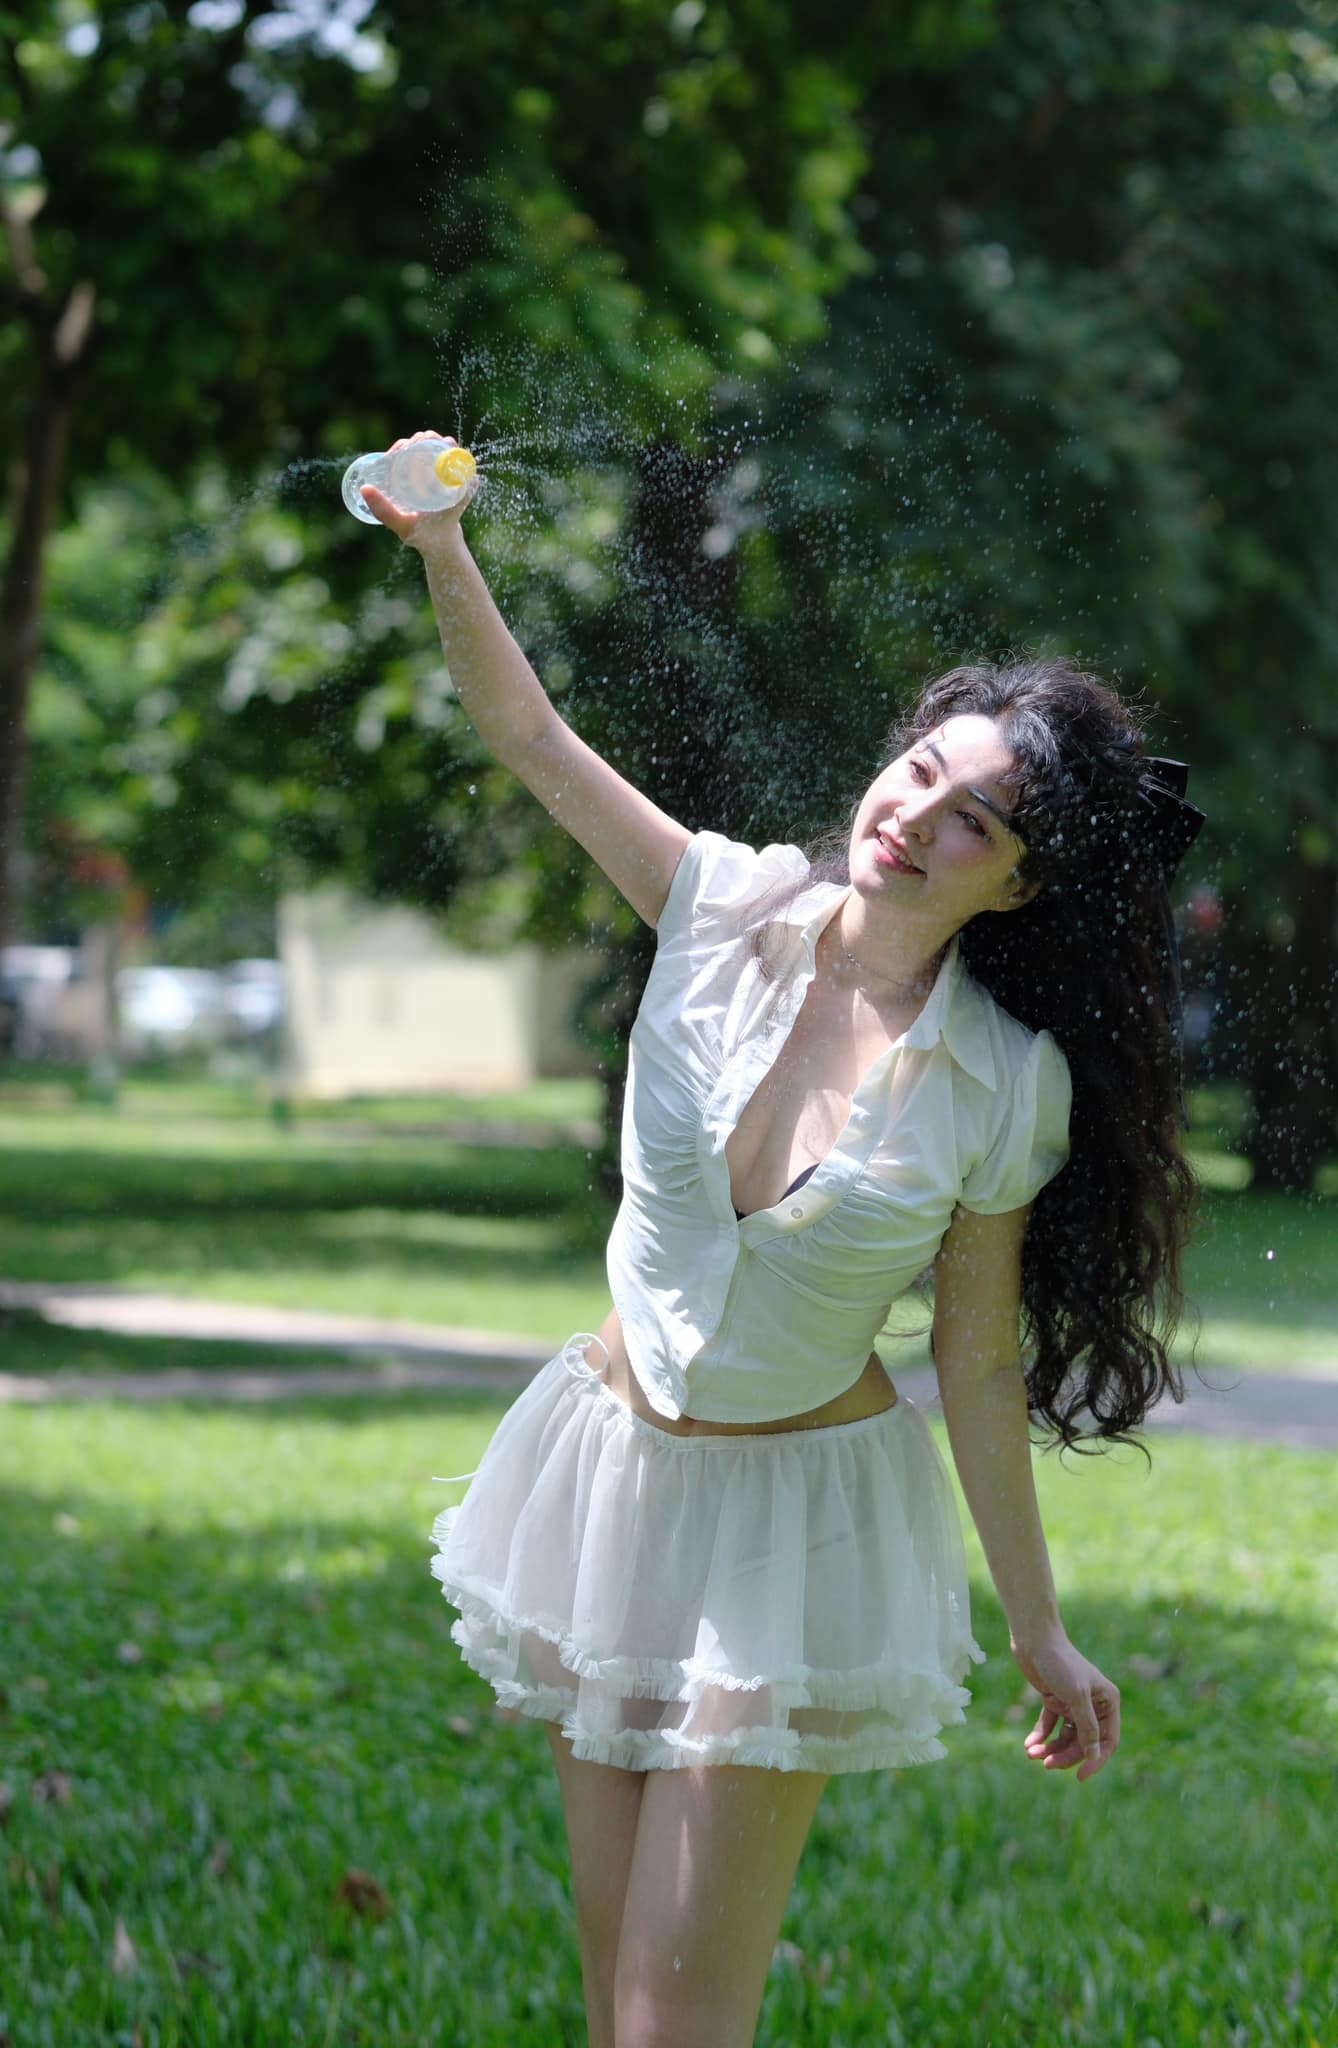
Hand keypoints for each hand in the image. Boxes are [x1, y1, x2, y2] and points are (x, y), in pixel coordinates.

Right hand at [359, 430, 476, 555]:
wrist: (442, 546)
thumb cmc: (427, 538)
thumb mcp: (405, 526)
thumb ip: (384, 511)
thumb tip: (363, 488)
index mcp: (461, 487)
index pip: (452, 452)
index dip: (430, 443)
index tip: (407, 450)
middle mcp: (462, 478)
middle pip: (444, 444)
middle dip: (419, 440)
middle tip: (397, 452)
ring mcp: (456, 476)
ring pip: (439, 446)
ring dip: (419, 442)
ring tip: (398, 452)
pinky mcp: (448, 477)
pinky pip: (438, 454)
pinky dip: (422, 448)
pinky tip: (405, 451)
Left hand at [1013, 1631, 1119, 1781]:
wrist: (1034, 1639)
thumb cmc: (1059, 1663)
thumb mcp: (1076, 1696)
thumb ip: (1087, 1727)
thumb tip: (1094, 1756)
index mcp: (1108, 1702)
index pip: (1107, 1741)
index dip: (1095, 1761)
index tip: (1080, 1777)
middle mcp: (1094, 1704)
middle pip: (1084, 1743)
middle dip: (1066, 1756)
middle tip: (1045, 1764)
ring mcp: (1073, 1703)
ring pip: (1066, 1737)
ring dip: (1050, 1748)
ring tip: (1032, 1754)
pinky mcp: (1054, 1700)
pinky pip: (1050, 1726)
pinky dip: (1041, 1736)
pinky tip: (1029, 1745)